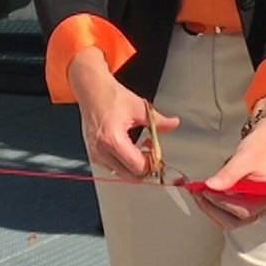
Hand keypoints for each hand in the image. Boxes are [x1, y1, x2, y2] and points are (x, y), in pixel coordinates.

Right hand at [72, 50, 175, 178]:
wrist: (91, 90)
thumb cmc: (110, 96)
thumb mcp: (140, 107)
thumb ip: (159, 121)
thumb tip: (173, 124)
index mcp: (112, 140)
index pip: (137, 166)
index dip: (152, 163)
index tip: (158, 154)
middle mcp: (101, 150)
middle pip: (130, 175)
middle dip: (144, 166)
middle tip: (152, 152)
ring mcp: (96, 154)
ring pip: (122, 174)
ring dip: (134, 165)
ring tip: (141, 147)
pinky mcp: (94, 154)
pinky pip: (113, 167)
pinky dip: (124, 162)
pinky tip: (130, 148)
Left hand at [197, 100, 265, 229]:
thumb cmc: (262, 147)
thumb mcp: (244, 157)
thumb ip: (229, 174)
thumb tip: (212, 186)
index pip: (243, 210)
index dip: (221, 202)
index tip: (205, 191)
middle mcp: (263, 207)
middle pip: (234, 220)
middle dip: (212, 207)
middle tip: (197, 192)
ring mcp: (254, 208)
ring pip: (229, 219)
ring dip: (210, 207)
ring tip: (198, 192)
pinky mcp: (245, 204)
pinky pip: (227, 213)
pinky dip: (214, 204)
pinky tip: (205, 194)